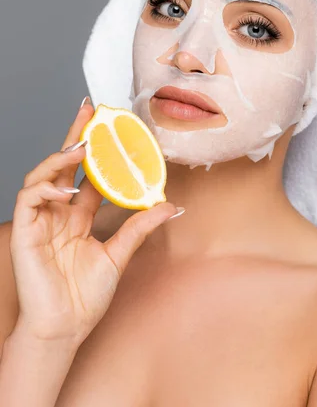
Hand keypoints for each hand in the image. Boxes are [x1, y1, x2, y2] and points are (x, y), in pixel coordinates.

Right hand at [10, 98, 177, 346]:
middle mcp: (58, 213)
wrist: (65, 328)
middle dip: (75, 135)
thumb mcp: (118, 255)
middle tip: (89, 110)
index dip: (98, 151)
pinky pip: (29, 197)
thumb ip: (139, 227)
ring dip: (60, 157)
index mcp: (78, 217)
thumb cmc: (86, 296)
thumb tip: (170, 205)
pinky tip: (66, 186)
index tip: (111, 126)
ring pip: (43, 174)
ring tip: (81, 145)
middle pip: (64, 165)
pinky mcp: (25, 230)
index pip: (88, 174)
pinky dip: (46, 186)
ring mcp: (40, 220)